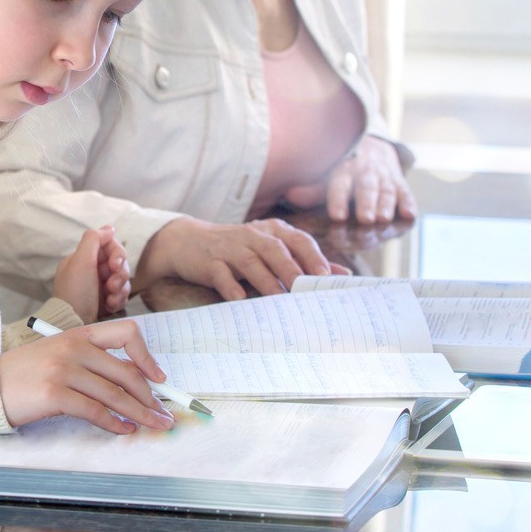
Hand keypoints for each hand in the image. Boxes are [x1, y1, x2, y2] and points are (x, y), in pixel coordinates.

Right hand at [0, 321, 173, 434]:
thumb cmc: (25, 374)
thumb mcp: (58, 353)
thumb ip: (89, 361)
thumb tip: (129, 385)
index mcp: (79, 334)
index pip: (126, 332)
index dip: (148, 356)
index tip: (159, 378)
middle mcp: (74, 347)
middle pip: (126, 371)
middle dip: (150, 397)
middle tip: (164, 414)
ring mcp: (64, 369)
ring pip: (115, 394)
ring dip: (140, 413)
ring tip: (153, 426)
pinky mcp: (54, 393)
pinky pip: (95, 411)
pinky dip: (115, 423)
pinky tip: (124, 430)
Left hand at [53, 226, 131, 322]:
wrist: (71, 322)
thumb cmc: (75, 291)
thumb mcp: (80, 261)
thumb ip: (93, 239)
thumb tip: (109, 228)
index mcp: (85, 257)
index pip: (110, 245)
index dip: (117, 253)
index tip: (115, 265)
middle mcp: (93, 269)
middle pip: (120, 262)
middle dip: (120, 274)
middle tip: (112, 285)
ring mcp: (100, 285)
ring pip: (123, 279)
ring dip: (120, 289)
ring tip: (110, 299)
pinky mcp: (106, 300)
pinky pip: (121, 294)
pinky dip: (118, 300)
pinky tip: (110, 306)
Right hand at [135, 217, 339, 301]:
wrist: (188, 241)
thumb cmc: (237, 250)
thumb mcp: (269, 249)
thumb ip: (304, 261)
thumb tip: (342, 274)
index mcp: (272, 231)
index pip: (298, 240)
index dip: (313, 257)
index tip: (325, 278)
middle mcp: (253, 235)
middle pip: (276, 250)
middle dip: (292, 269)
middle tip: (306, 289)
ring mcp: (230, 247)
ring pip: (251, 262)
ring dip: (266, 281)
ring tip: (279, 299)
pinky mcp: (210, 261)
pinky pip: (222, 273)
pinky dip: (231, 286)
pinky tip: (239, 300)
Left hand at [285, 135, 416, 224]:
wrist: (373, 148)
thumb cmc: (343, 170)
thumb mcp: (326, 175)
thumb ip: (312, 190)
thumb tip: (290, 194)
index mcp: (343, 170)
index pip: (339, 184)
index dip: (338, 199)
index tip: (337, 216)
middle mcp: (365, 172)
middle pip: (366, 188)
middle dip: (366, 204)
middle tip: (366, 220)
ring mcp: (384, 176)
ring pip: (386, 190)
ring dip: (386, 205)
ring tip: (383, 219)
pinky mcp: (400, 183)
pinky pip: (406, 193)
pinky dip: (409, 203)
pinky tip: (409, 214)